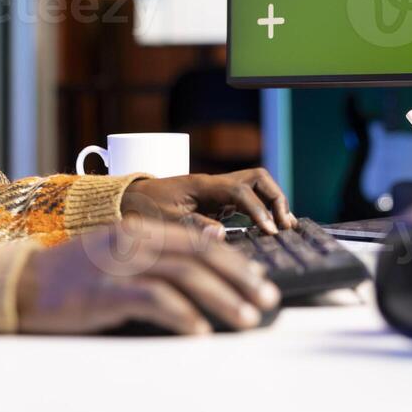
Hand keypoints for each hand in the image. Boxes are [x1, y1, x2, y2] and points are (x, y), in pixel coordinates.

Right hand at [16, 218, 280, 334]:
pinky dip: (182, 314)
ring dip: (222, 299)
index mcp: (137, 232)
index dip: (234, 262)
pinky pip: (153, 300)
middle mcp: (132, 242)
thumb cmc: (69, 280)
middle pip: (200, 256)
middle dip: (240, 280)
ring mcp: (118, 265)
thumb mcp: (114, 258)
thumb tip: (204, 268)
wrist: (19, 286)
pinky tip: (200, 331)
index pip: (198, 242)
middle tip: (267, 301)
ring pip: (185, 276)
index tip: (259, 282)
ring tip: (246, 318)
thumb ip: (153, 259)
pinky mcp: (104, 292)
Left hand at [119, 168, 296, 233]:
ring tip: (283, 228)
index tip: (270, 232)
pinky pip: (247, 200)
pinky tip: (267, 229)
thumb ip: (192, 228)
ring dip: (272, 203)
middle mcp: (214, 184)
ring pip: (256, 186)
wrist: (127, 201)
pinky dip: (261, 211)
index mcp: (202, 186)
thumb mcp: (162, 223)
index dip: (259, 211)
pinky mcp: (216, 203)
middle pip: (258, 178)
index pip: (241, 191)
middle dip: (276, 198)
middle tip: (284, 225)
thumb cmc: (142, 211)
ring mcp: (217, 192)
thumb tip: (222, 234)